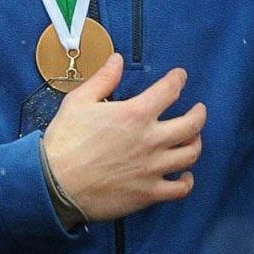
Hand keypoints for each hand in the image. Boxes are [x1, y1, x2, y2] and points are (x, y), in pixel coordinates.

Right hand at [40, 56, 206, 222]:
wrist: (54, 184)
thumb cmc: (64, 142)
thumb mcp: (79, 101)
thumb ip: (103, 79)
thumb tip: (117, 60)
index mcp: (135, 114)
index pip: (170, 90)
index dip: (178, 79)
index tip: (180, 77)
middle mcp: (150, 140)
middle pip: (192, 124)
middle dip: (199, 113)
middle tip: (198, 110)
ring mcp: (152, 168)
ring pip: (190, 155)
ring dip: (196, 144)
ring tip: (193, 139)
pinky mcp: (148, 193)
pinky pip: (180, 189)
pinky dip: (187, 181)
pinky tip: (185, 175)